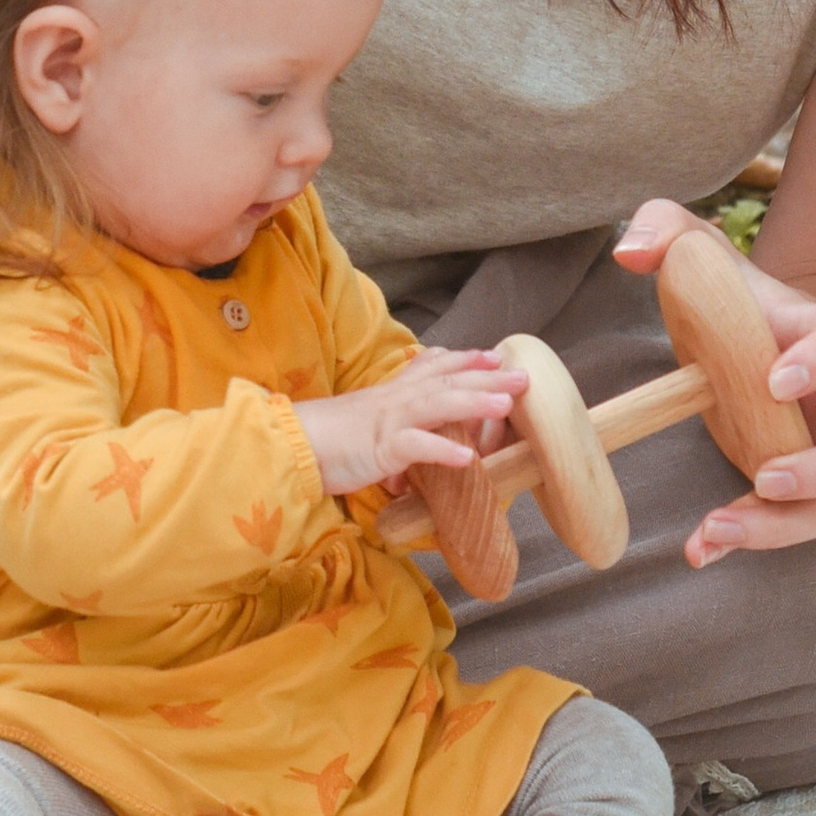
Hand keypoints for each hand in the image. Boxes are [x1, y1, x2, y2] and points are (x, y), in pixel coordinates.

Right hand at [294, 348, 527, 500]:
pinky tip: (469, 459)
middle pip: (448, 380)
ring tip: (507, 404)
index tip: (494, 354)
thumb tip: (408, 460)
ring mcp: (389, 421)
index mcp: (392, 393)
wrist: (292, 445)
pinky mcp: (380, 447)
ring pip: (439, 404)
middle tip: (523, 374)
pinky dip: (443, 450)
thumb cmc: (328, 441)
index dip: (465, 359)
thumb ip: (392, 434)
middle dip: (487, 376)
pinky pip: (416, 446)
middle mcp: (395, 399)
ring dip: (475, 402)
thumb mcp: (366, 427)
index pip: (434, 367)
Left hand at [612, 199, 815, 569]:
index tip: (775, 380)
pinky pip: (796, 526)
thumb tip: (630, 252)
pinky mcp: (804, 490)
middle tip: (765, 477)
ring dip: (786, 526)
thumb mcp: (703, 255)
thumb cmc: (735, 298)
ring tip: (717, 529)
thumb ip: (668, 231)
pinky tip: (697, 550)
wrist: (762, 343)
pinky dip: (750, 541)